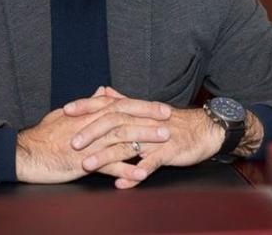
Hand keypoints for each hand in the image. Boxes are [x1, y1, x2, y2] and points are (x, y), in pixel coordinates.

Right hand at [15, 87, 171, 183]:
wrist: (25, 153)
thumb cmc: (43, 134)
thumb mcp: (65, 114)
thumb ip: (87, 104)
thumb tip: (101, 92)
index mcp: (88, 113)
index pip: (120, 104)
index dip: (142, 105)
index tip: (161, 107)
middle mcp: (91, 125)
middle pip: (125, 117)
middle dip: (149, 117)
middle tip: (169, 119)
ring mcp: (88, 144)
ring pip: (121, 138)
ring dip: (145, 138)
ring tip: (164, 140)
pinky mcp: (83, 163)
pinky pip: (109, 166)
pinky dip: (126, 169)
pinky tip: (142, 173)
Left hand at [66, 88, 226, 188]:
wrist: (205, 129)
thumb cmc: (175, 122)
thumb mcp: (147, 110)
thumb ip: (124, 101)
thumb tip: (104, 91)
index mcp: (137, 110)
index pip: (107, 104)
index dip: (87, 106)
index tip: (65, 110)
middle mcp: (144, 120)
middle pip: (113, 124)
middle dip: (91, 133)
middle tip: (71, 144)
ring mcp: (157, 136)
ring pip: (128, 144)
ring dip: (106, 156)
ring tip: (88, 165)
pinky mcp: (169, 151)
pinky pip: (151, 162)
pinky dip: (136, 172)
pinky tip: (123, 181)